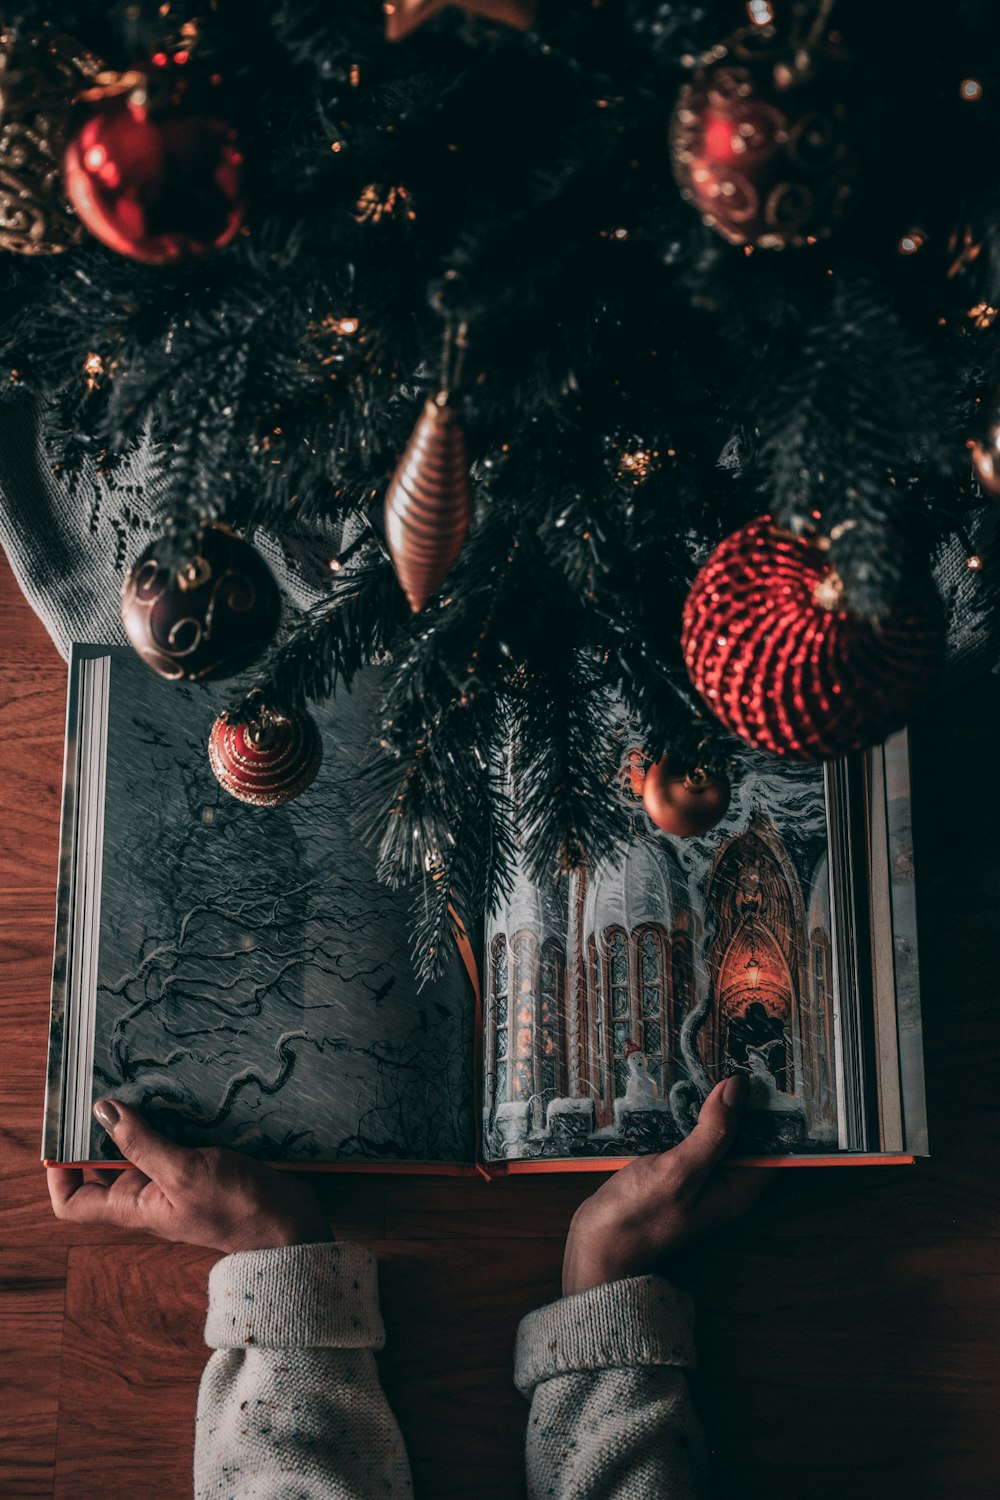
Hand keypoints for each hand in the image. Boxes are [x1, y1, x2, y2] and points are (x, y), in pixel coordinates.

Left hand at [47, 1099, 331, 1252]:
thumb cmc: (236, 1209)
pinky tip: (176, 1097)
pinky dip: (167, 1122)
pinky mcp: (201, 1169)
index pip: (74, 1201)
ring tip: (137, 1086)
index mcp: (134, 1207)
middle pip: (104, 1169)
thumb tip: (103, 1111)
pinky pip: (171, 1143)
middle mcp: (148, 1196)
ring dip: (136, 1122)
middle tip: (102, 1092)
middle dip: (100, 1133)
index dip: (61, 1173)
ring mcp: (175, 1183)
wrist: (290, 1225)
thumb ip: (142, 1143)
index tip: (64, 1134)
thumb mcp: (183, 1172)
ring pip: (139, 1151)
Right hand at [562, 1075, 766, 1295]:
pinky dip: (688, 1118)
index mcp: (738, 1190)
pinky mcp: (676, 1173)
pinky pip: (692, 1139)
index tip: (762, 1071)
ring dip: (711, 1107)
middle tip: (731, 1061)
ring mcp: (699, 1179)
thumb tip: (737, 1089)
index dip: (769, 1109)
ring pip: (717, 1134)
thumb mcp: (680, 1171)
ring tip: (708, 1070)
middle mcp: (724, 1185)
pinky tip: (678, 1098)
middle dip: (739, 1102)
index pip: (769, 1143)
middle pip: (744, 1136)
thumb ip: (713, 1132)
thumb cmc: (639, 1218)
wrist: (597, 1247)